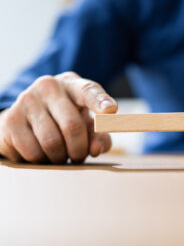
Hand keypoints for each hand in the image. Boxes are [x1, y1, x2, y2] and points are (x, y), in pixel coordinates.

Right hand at [0, 72, 116, 163]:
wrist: (28, 117)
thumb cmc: (65, 119)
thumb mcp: (87, 125)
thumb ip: (99, 136)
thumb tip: (96, 149)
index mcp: (73, 85)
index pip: (89, 91)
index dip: (100, 102)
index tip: (111, 110)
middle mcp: (50, 86)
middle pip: (73, 126)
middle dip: (79, 149)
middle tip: (77, 155)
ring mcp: (27, 100)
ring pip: (52, 142)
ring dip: (60, 157)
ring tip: (59, 153)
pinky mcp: (10, 119)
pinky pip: (33, 151)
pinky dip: (42, 160)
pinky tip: (41, 153)